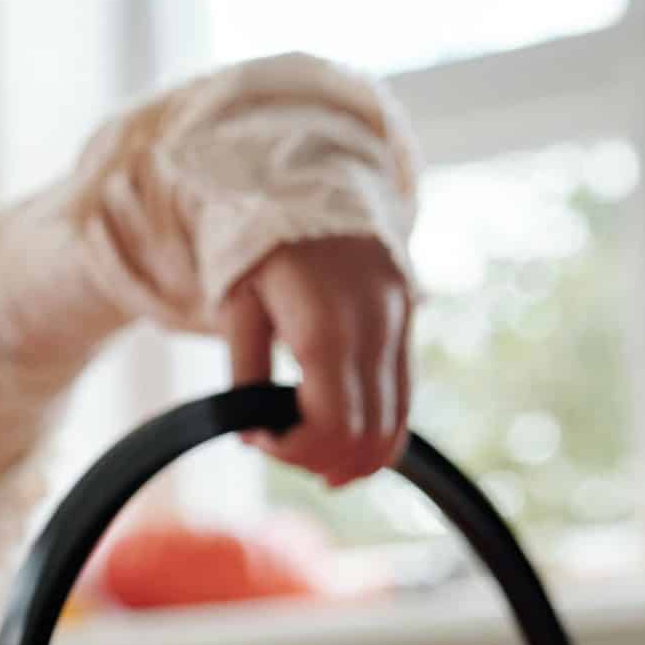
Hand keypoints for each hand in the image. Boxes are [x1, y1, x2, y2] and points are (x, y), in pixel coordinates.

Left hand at [221, 234, 412, 485]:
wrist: (312, 185)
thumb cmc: (262, 247)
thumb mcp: (237, 305)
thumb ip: (244, 372)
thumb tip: (250, 432)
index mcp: (326, 325)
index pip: (332, 422)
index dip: (296, 451)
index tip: (259, 440)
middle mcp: (375, 329)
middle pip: (367, 434)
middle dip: (321, 458)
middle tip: (279, 447)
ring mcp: (400, 327)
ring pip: (396, 424)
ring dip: (355, 457)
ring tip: (312, 459)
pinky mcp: (408, 327)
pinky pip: (405, 399)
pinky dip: (378, 432)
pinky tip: (343, 441)